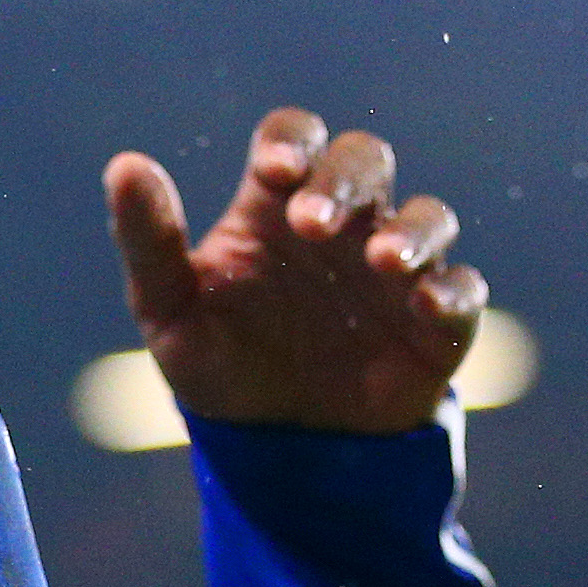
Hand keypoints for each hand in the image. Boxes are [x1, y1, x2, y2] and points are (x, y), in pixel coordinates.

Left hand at [104, 110, 487, 435]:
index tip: (273, 170)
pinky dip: (452, 292)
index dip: (290, 142)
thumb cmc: (218, 363)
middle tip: (313, 224)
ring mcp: (395, 268)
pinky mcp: (436, 322)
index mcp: (276, 205)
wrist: (273, 447)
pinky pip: (462, 291)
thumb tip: (125, 164)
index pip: (292, 139)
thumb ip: (148, 241)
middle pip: (364, 161)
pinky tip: (427, 306)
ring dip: (410, 230)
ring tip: (382, 261)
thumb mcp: (168, 310)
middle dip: (343, 181)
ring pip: (427, 216)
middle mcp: (343, 223)